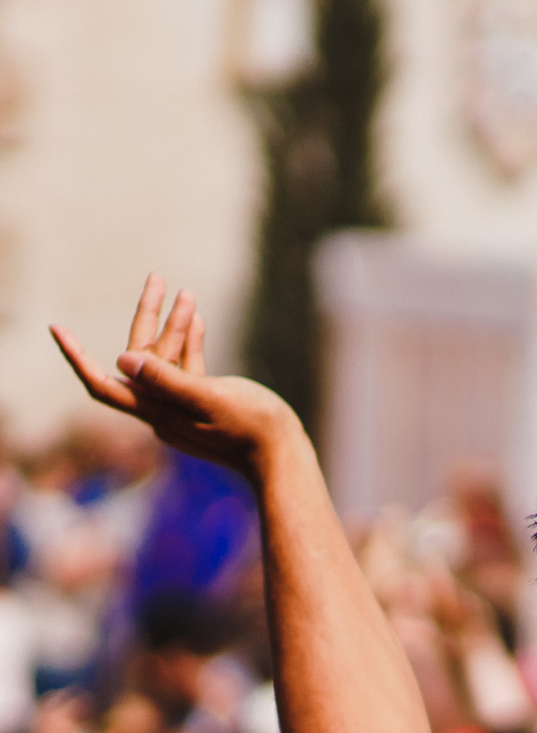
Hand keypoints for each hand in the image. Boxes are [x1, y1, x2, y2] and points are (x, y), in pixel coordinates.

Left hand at [53, 276, 297, 475]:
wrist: (283, 455)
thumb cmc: (251, 428)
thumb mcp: (210, 399)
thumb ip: (167, 381)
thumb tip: (123, 360)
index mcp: (157, 410)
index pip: (103, 383)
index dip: (76, 357)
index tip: (57, 328)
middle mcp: (162, 409)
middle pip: (139, 359)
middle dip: (147, 316)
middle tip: (156, 278)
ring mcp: (183, 407)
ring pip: (167, 359)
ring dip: (175, 325)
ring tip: (186, 292)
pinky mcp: (204, 403)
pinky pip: (187, 368)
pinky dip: (190, 342)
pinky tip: (198, 320)